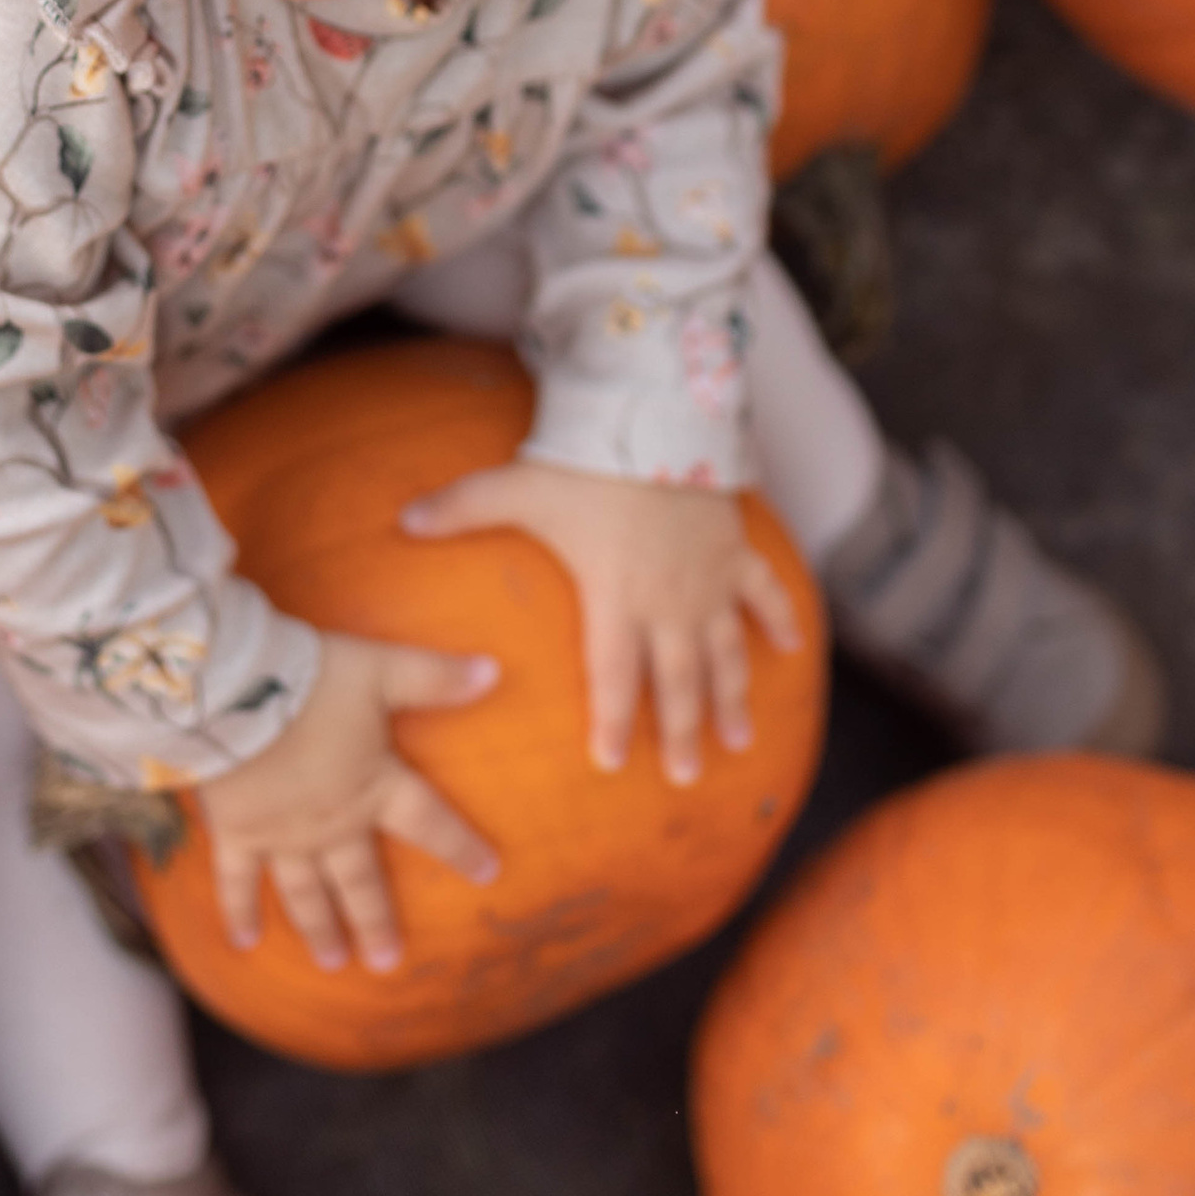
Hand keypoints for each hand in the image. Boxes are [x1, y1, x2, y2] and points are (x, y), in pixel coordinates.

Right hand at [196, 631, 498, 974]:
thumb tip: (495, 671)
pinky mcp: (237, 833)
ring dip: (320, 928)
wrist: (236, 693)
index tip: (488, 873)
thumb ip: (436, 677)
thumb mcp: (382, 670)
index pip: (429, 823)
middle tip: (387, 964)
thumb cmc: (314, 681)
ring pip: (306, 892)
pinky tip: (243, 945)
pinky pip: (238, 882)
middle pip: (360, 880)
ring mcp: (283, 836)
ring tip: (333, 962)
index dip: (461, 846)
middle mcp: (333, 824)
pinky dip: (240, 913)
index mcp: (374, 787)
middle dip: (376, 921)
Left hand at [401, 462, 800, 783]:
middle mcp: (668, 602)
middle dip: (681, 732)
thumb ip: (458, 508)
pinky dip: (781, 621)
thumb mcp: (515, 486)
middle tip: (686, 777)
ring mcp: (710, 578)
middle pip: (678, 681)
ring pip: (726, 652)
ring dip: (733, 697)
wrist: (658, 417)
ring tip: (738, 740)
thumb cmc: (583, 460)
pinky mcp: (737, 549)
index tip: (611, 764)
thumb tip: (400, 521)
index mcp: (615, 599)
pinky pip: (765, 593)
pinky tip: (794, 649)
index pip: (613, 678)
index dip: (613, 723)